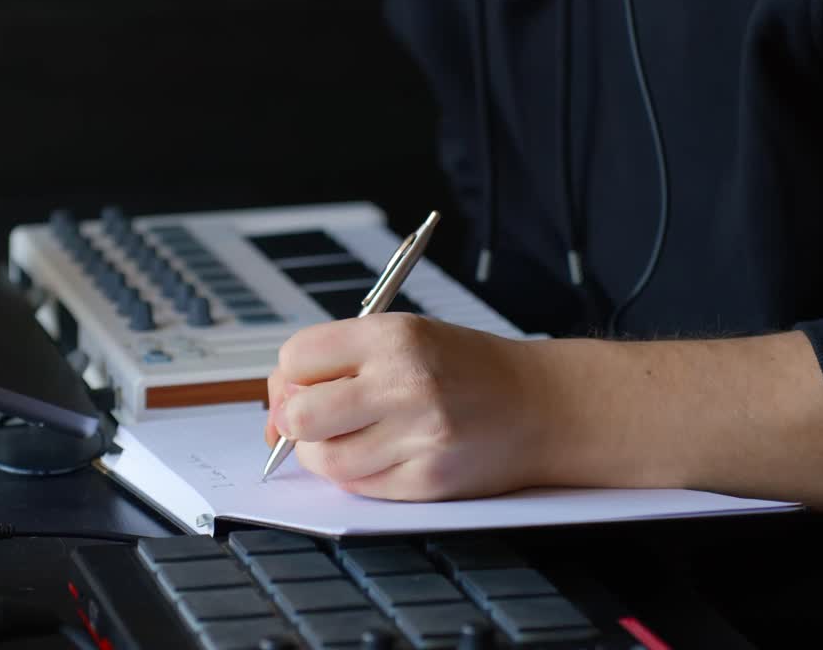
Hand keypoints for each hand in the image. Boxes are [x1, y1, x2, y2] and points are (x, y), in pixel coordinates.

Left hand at [264, 313, 552, 500]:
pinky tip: (382, 454)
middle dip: (295, 421)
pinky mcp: (427, 480)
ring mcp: (417, 435)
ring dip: (324, 453)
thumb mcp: (409, 336)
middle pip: (300, 415)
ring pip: (324, 459)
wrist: (544, 406)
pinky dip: (357, 475)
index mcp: (395, 336)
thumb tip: (277, 406)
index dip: (290, 377)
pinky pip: (359, 486)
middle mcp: (405, 382)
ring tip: (353, 437)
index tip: (301, 385)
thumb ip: (342, 361)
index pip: (298, 358)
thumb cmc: (471, 370)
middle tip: (315, 419)